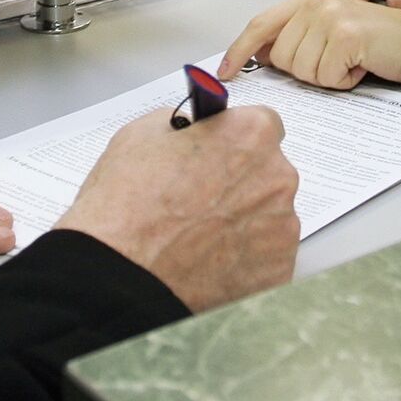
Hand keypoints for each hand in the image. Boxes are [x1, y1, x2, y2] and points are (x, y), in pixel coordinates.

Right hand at [54, 108, 298, 310]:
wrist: (119, 276)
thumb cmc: (127, 206)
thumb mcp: (144, 133)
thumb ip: (187, 125)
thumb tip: (197, 130)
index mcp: (252, 134)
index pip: (262, 125)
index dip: (235, 139)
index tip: (220, 152)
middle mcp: (277, 177)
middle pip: (268, 173)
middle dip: (241, 182)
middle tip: (201, 201)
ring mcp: (281, 227)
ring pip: (269, 217)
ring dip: (243, 222)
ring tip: (198, 238)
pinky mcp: (277, 271)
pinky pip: (266, 258)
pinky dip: (243, 260)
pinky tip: (208, 263)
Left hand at [219, 0, 400, 89]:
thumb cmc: (379, 42)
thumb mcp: (331, 33)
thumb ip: (297, 37)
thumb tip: (260, 54)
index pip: (260, 25)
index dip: (239, 51)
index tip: (226, 73)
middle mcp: (315, 1)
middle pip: (280, 58)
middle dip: (306, 71)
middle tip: (337, 60)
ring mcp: (330, 16)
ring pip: (302, 71)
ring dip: (328, 77)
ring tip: (351, 61)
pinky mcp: (346, 35)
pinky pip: (326, 77)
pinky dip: (345, 81)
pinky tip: (361, 65)